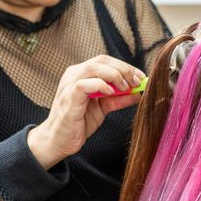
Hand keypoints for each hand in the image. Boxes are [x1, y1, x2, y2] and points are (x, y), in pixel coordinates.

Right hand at [27, 55, 144, 168]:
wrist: (60, 140)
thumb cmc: (79, 122)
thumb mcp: (104, 108)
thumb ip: (119, 99)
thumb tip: (139, 93)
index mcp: (82, 74)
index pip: (106, 61)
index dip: (125, 66)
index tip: (140, 77)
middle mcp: (74, 75)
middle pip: (102, 60)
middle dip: (123, 69)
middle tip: (137, 81)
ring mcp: (69, 85)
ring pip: (94, 67)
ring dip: (115, 75)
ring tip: (125, 88)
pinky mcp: (68, 97)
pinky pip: (84, 84)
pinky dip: (101, 86)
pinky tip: (110, 94)